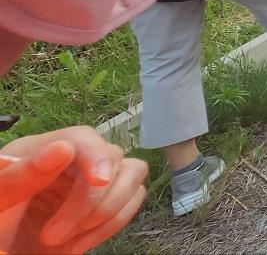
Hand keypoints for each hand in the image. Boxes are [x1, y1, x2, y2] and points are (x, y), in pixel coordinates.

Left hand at [0, 127, 148, 253]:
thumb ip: (19, 176)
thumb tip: (63, 148)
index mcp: (39, 152)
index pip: (82, 138)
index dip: (96, 156)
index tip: (99, 182)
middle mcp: (71, 161)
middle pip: (112, 157)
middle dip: (91, 201)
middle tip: (52, 237)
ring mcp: (90, 184)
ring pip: (133, 173)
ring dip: (109, 210)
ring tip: (71, 238)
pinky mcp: (105, 206)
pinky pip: (133, 200)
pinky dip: (113, 223)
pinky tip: (81, 242)